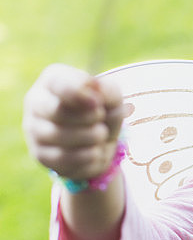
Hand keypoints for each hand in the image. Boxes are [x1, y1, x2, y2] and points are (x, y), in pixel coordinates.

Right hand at [23, 64, 124, 179]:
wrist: (100, 142)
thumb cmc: (103, 111)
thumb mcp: (112, 97)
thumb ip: (106, 90)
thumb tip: (93, 95)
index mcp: (52, 80)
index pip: (59, 84)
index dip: (81, 95)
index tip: (97, 103)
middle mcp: (36, 102)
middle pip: (58, 111)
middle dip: (90, 118)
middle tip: (100, 117)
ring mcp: (34, 130)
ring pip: (61, 137)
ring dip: (92, 137)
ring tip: (100, 134)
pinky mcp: (40, 155)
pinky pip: (66, 159)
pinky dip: (89, 156)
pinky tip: (93, 150)